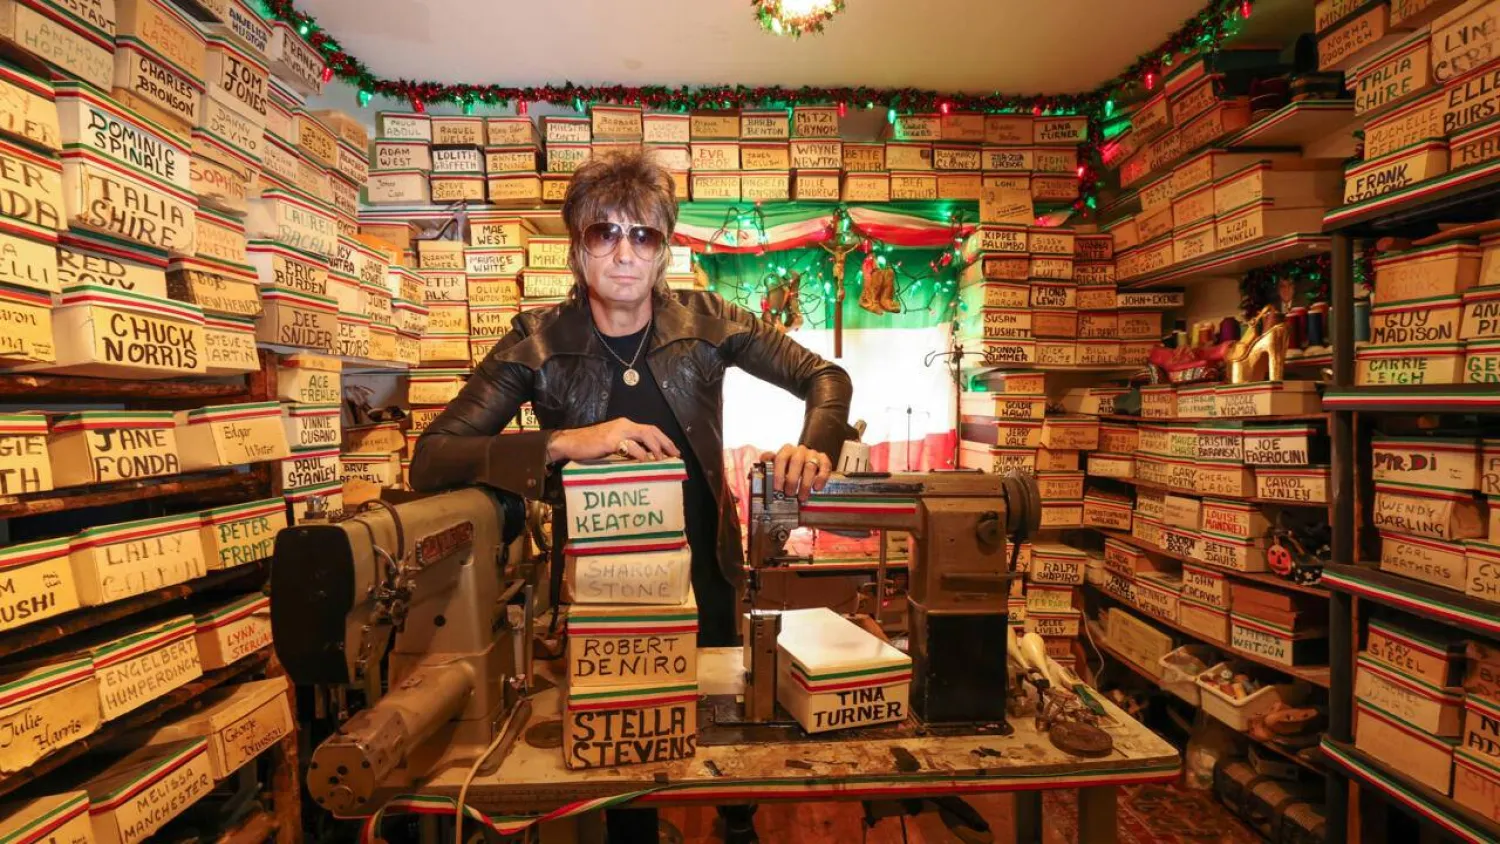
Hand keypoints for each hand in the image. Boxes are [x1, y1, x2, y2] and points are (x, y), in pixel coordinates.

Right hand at [548, 418, 679, 462]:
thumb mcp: (612, 445)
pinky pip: (631, 446)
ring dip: (656, 449)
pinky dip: (641, 454)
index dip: (664, 439)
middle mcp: (624, 425)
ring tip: (662, 460)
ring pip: (645, 436)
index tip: (673, 451)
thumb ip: (626, 448)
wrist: (570, 443)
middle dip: (665, 443)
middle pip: (651, 430)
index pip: (650, 429)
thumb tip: (643, 459)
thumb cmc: (589, 446)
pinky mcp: (611, 440)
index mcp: (625, 425)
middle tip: (675, 455)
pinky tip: (646, 462)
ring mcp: (618, 431)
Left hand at [758, 443, 832, 502]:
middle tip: (790, 494)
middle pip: (797, 462)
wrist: (807, 461)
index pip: (781, 458)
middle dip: (792, 480)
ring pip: (810, 466)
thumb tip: (753, 473)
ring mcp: (812, 454)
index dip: (779, 473)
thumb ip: (767, 467)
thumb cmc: (789, 466)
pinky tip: (817, 488)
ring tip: (802, 497)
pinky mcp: (824, 459)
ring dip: (806, 483)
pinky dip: (821, 478)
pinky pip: (825, 467)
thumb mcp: (777, 465)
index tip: (777, 488)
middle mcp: (800, 450)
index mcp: (786, 450)